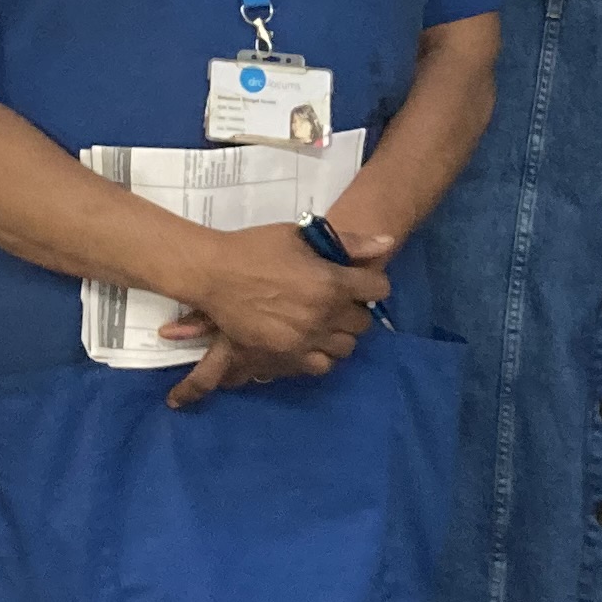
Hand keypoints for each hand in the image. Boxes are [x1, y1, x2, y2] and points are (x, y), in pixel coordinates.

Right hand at [162, 223, 385, 408]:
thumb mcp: (302, 235)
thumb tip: (387, 243)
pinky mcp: (285, 356)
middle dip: (355, 310)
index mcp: (332, 282)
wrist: (214, 273)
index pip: (378, 289)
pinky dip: (320, 354)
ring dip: (340, 334)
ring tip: (325, 322)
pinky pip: (320, 365)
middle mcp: (324, 314)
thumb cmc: (257, 248)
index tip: (360, 282)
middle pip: (363, 322)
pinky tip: (310, 340)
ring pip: (345, 347)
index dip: (372, 283)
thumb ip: (348, 242)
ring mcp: (305, 339)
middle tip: (339, 300)